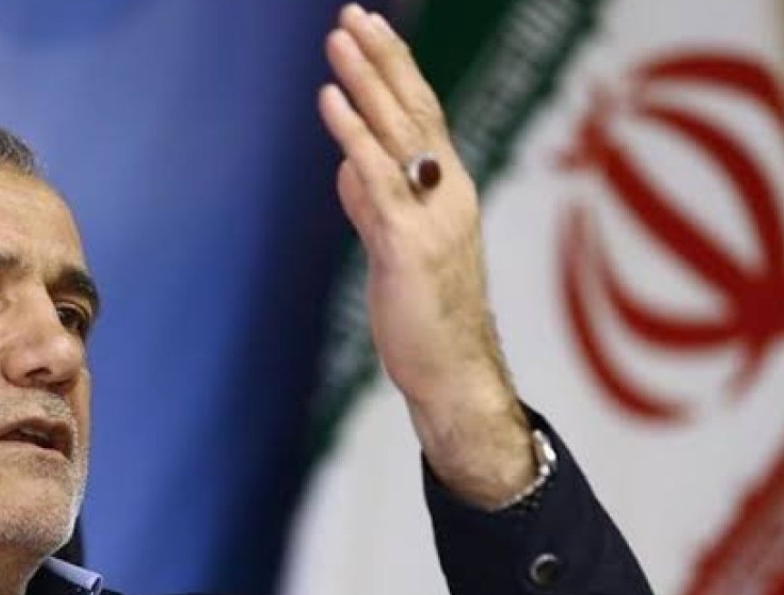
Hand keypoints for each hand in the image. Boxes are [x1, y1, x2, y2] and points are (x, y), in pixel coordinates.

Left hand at [318, 4, 532, 507]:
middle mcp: (448, 192)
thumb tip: (346, 170)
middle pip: (415, 110)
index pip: (423, 116)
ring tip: (338, 39)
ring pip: (399, 135)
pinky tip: (331, 101)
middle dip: (383, 59)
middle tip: (355, 14)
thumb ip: (372, 206)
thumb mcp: (395, 249)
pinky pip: (377, 181)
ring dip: (366, 82)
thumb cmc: (425, 313)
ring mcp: (432, 216)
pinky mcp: (407, 246)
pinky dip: (353, 138)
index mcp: (449, 190)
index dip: (397, 70)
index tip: (372, 29)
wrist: (452, 370)